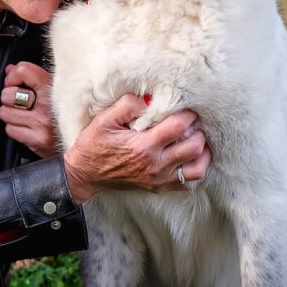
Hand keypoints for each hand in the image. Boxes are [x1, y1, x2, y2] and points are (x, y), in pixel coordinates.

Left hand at [0, 62, 58, 158]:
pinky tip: (26, 127)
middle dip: (8, 98)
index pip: (23, 71)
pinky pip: (10, 130)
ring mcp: (42, 123)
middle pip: (8, 94)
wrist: (82, 141)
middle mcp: (48, 105)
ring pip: (5, 113)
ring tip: (22, 115)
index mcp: (53, 87)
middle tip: (17, 101)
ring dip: (10, 114)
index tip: (13, 82)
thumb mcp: (54, 89)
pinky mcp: (38, 140)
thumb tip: (9, 69)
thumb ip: (31, 77)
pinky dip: (14, 129)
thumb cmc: (66, 113)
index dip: (12, 77)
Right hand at [61, 94, 210, 203]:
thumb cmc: (94, 145)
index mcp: (143, 146)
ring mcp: (158, 179)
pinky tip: (188, 157)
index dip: (187, 114)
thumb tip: (148, 98)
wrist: (85, 174)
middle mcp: (155, 165)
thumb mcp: (104, 119)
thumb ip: (127, 105)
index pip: (178, 127)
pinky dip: (194, 169)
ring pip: (197, 169)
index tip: (186, 107)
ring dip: (202, 153)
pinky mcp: (158, 188)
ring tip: (196, 139)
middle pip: (195, 148)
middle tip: (193, 123)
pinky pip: (188, 183)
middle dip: (198, 131)